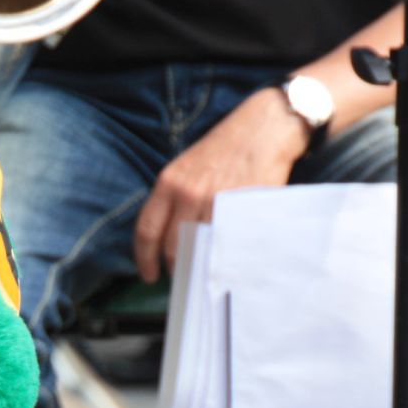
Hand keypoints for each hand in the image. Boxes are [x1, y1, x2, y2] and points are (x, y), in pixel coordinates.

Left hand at [132, 88, 309, 282]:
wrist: (263, 128)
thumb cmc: (224, 149)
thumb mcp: (187, 168)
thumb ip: (174, 199)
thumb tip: (167, 237)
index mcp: (170, 183)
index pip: (147, 230)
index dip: (144, 259)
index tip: (149, 275)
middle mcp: (189, 194)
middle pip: (172, 247)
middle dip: (174, 269)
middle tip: (180, 279)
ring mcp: (216, 202)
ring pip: (200, 249)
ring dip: (200, 267)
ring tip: (202, 274)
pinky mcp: (241, 209)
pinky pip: (228, 243)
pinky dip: (225, 258)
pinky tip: (225, 263)